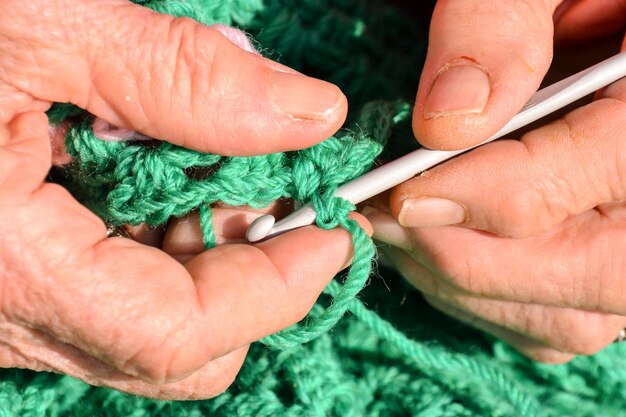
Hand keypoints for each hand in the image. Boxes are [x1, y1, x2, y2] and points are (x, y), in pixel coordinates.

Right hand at [0, 0, 360, 398]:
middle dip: (246, 277)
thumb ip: (182, 77)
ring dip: (203, 260)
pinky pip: (106, 297)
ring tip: (210, 176)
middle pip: (173, 349)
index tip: (332, 233)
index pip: (179, 333)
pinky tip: (152, 182)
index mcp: (0, 267)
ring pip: (142, 328)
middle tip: (277, 199)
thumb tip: (308, 115)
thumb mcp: (40, 23)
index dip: (275, 289)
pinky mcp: (2, 282)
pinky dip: (156, 249)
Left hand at [366, 0, 625, 362]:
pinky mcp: (607, 271)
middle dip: (460, 253)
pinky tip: (441, 255)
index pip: (578, 182)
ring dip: (464, 285)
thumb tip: (446, 120)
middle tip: (381, 219)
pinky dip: (488, 305)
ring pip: (565, 318)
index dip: (473, 194)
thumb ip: (500, 25)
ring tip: (399, 234)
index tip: (394, 190)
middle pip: (579, 274)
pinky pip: (555, 324)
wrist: (594, 19)